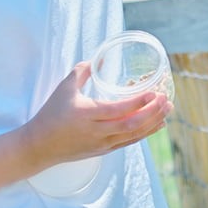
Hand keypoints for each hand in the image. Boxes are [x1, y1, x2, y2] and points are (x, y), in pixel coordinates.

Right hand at [20, 63, 173, 169]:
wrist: (39, 145)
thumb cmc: (51, 114)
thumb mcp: (64, 88)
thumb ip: (81, 71)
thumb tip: (97, 58)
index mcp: (87, 114)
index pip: (118, 110)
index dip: (138, 102)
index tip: (153, 92)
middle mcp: (97, 131)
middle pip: (131, 124)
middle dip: (152, 112)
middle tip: (166, 99)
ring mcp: (101, 143)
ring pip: (133, 134)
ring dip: (153, 122)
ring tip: (168, 109)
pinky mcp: (103, 150)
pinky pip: (129, 142)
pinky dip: (145, 133)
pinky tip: (158, 125)